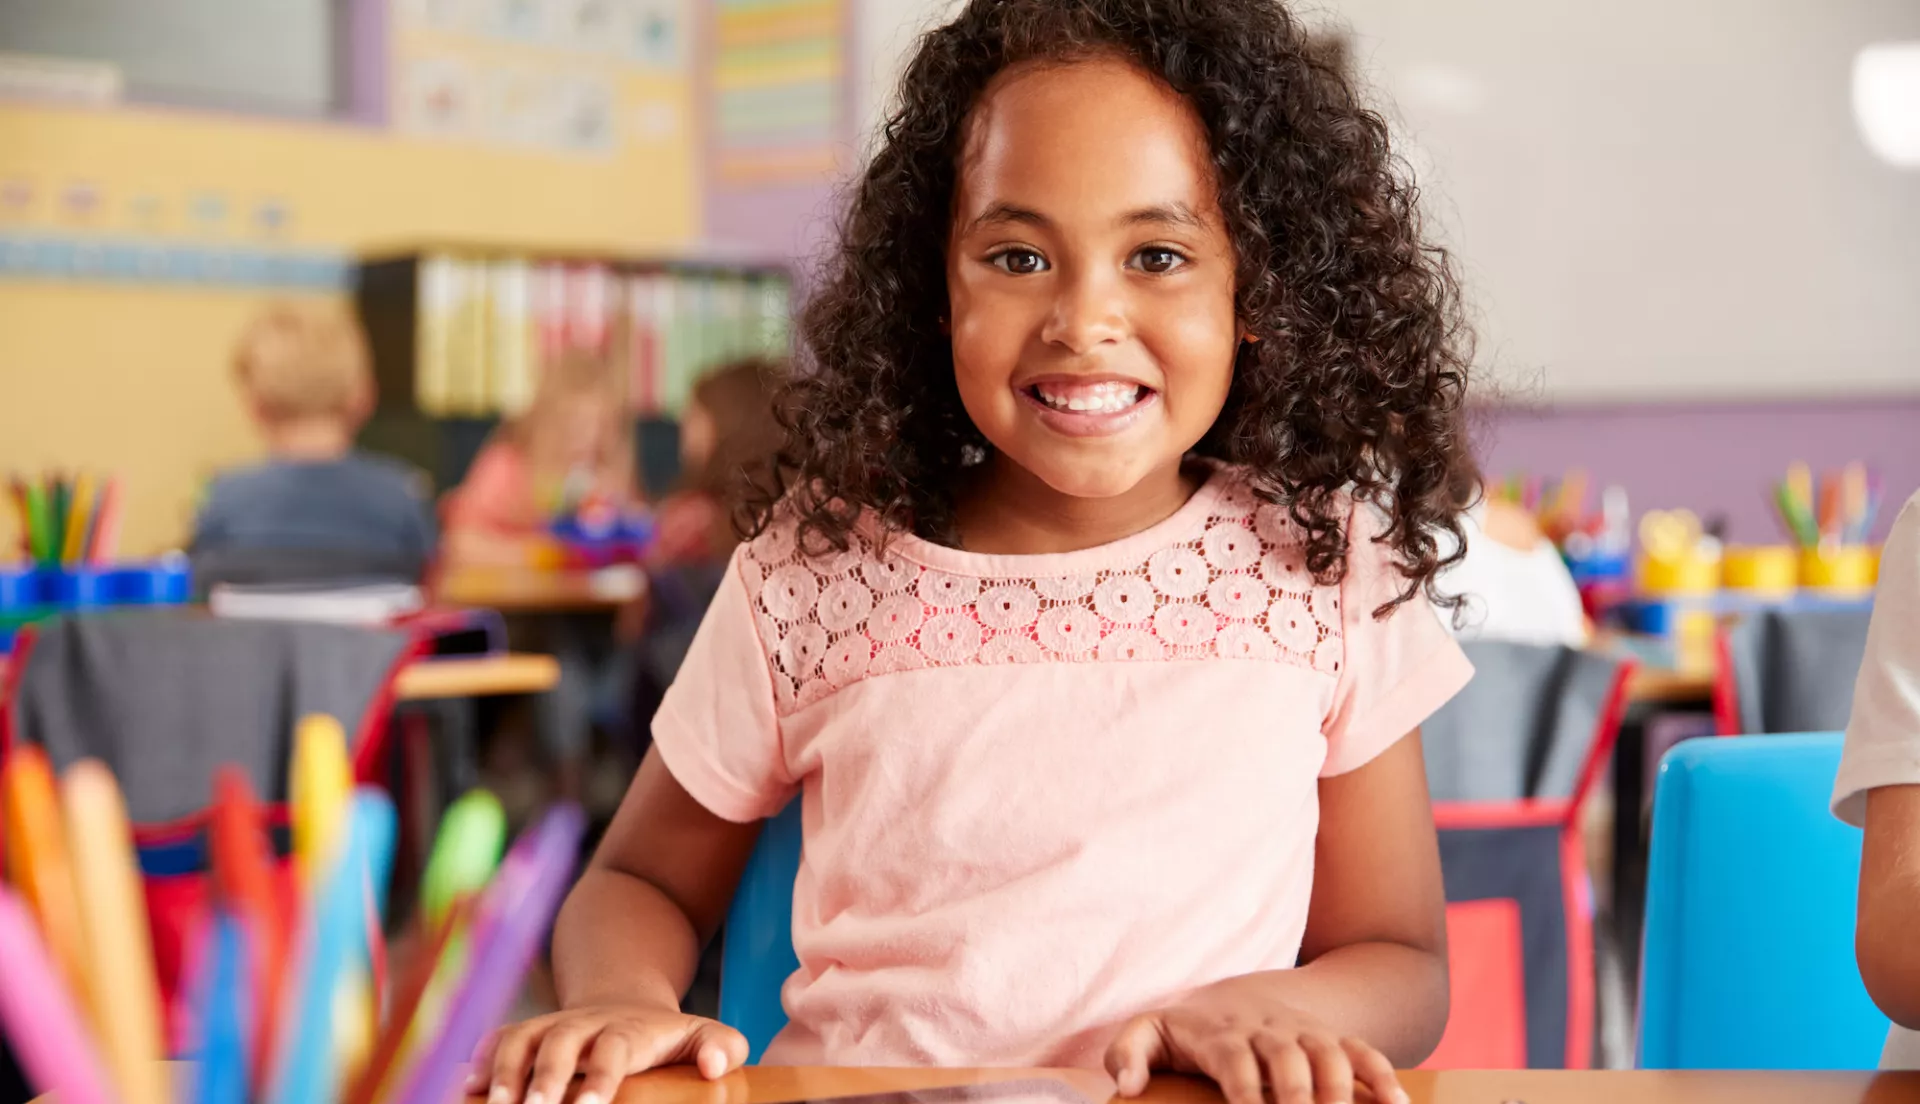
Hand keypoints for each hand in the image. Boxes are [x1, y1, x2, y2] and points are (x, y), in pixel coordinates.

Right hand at [467, 1004, 748, 1103]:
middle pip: (558, 1043)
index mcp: (627, 1031)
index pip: (612, 1050)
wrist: (624, 1001)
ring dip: (504, 1072)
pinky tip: (465, 1088)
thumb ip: (722, 1047)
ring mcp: (550, 1026)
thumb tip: (715, 1068)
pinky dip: (480, 1062)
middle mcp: (583, 1025)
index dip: (599, 1077)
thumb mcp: (703, 1035)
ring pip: (520, 1039)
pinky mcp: (524, 1033)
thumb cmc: (666, 1036)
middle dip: (542, 1077)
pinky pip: (496, 1041)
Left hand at [1103, 989, 1407, 1103]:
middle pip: (1288, 1056)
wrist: (1238, 996)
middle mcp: (1267, 1031)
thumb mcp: (1151, 1032)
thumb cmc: (1189, 1030)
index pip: (1234, 1058)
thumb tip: (1127, 1086)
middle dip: (1298, 1092)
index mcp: (1221, 1034)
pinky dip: (1382, 1076)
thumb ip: (1130, 1053)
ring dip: (1342, 1087)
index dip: (1244, 1086)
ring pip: (1329, 1053)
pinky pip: (1361, 1052)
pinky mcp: (1331, 1039)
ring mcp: (1303, 1034)